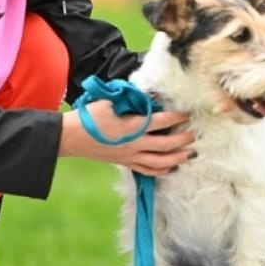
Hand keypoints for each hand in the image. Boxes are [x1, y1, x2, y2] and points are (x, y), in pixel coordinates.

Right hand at [60, 106, 194, 175]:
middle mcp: (134, 144)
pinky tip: (172, 168)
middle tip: (194, 134)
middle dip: (183, 140)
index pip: (161, 122)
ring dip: (177, 158)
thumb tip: (150, 94)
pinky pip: (147, 170)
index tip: (187, 113)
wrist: (70, 138)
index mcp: (131, 126)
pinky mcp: (125, 163)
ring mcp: (130, 156)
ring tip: (190, 154)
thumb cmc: (89, 116)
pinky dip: (162, 170)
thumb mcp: (109, 102)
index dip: (177, 117)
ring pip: (159, 162)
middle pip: (166, 145)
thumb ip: (130, 98)